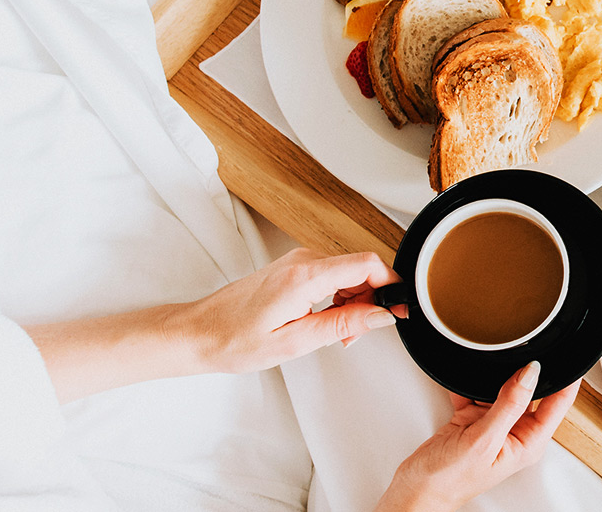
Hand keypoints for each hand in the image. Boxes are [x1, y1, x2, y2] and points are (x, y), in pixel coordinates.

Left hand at [174, 249, 404, 373]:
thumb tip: (382, 314)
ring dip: (356, 302)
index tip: (401, 309)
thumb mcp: (296, 341)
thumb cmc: (235, 340)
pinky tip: (327, 322)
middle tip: (358, 335)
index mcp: (304, 275)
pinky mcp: (293, 268)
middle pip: (362, 268)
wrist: (200, 332)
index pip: (367, 263)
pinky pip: (332, 276)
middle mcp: (302, 260)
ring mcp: (297, 262)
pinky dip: (340, 299)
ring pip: (349, 273)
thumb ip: (344, 324)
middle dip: (372, 301)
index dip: (392, 285)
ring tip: (338, 335)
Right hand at [377, 362, 579, 511]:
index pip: (559, 403)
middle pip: (532, 392)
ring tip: (492, 360)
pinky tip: (466, 376)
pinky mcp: (471, 420)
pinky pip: (476, 391)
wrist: (415, 490)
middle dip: (527, 371)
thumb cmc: (449, 481)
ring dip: (495, 376)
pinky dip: (469, 383)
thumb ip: (510, 404)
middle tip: (524, 348)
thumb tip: (531, 374)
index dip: (567, 378)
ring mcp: (493, 425)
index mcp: (528, 442)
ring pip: (503, 388)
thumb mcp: (484, 440)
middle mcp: (514, 432)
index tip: (565, 353)